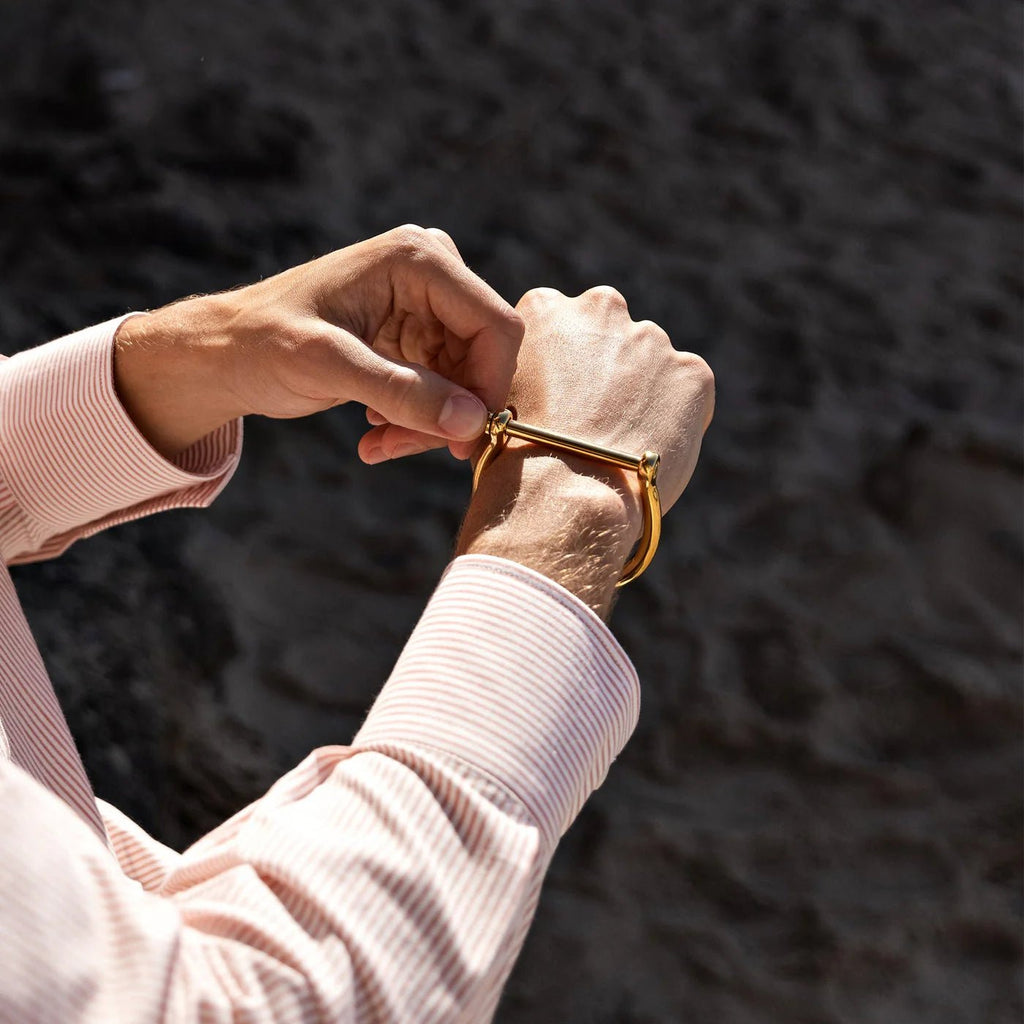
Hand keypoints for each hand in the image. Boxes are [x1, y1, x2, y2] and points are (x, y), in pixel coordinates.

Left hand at [113, 225, 523, 460]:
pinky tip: (374, 433)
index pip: (493, 326)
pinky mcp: (414, 338)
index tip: (466, 440)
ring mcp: (425, 307)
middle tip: (402, 449)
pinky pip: (441, 390)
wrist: (224, 353)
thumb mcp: (329, 366)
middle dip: (450, 412)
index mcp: (418, 258)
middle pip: (481, 358)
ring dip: (428, 424)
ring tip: (378, 445)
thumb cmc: (262, 343)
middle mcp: (431, 275)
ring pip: (463, 381)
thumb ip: (403, 392)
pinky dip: (415, 420)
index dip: (490, 386)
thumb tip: (472, 422)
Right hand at [457, 286, 713, 616]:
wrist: (563, 494)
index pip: (560, 331)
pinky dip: (675, 421)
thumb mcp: (485, 409)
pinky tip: (648, 453)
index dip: (559, 374)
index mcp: (544, 308)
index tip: (554, 408)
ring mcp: (653, 338)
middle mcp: (601, 307)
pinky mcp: (693, 372)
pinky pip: (688, 395)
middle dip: (602, 376)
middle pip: (608, 340)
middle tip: (588, 428)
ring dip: (640, 398)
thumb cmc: (509, 460)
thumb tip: (468, 409)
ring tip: (618, 449)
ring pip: (650, 368)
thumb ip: (498, 386)